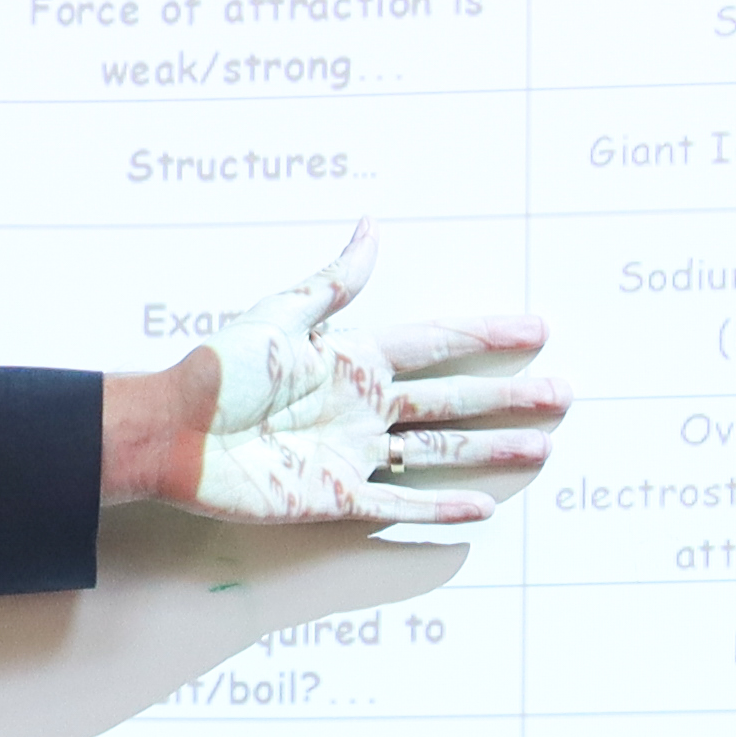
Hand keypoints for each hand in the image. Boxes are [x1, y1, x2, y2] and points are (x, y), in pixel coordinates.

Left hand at [103, 224, 562, 544]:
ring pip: (438, 453)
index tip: (535, 330)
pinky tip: (480, 509)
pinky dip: (438, 509)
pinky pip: (397, 506)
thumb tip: (372, 227)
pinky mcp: (333, 500)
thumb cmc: (216, 372)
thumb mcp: (279, 316)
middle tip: (562, 394)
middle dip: (508, 398)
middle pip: (452, 401)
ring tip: (541, 449)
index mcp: (352, 360)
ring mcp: (352, 455)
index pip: (436, 345)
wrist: (173, 433)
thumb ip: (334, 282)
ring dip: (489, 453)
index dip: (485, 336)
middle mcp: (361, 407)